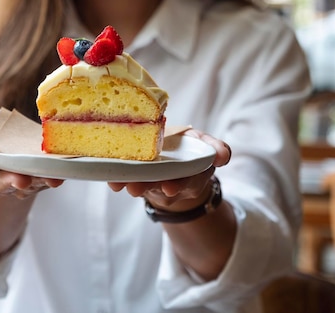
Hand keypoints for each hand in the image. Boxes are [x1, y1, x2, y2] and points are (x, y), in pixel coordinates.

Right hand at [0, 108, 63, 198]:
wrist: (18, 134)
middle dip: (9, 182)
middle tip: (19, 180)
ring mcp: (17, 181)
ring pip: (24, 187)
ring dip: (35, 183)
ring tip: (45, 178)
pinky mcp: (36, 181)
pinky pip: (43, 183)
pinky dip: (50, 180)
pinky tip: (57, 177)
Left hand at [108, 129, 230, 210]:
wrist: (176, 162)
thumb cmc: (191, 149)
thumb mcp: (207, 146)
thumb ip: (217, 149)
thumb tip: (223, 156)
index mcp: (193, 172)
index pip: (189, 181)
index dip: (179, 185)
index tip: (169, 188)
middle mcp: (174, 182)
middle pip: (161, 188)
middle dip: (148, 187)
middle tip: (135, 188)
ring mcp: (155, 182)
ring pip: (143, 185)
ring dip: (130, 184)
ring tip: (121, 183)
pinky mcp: (138, 178)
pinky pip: (128, 180)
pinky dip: (119, 180)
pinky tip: (111, 180)